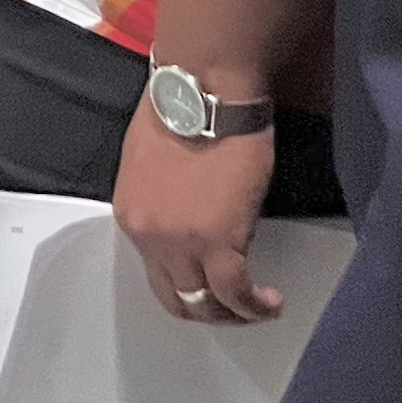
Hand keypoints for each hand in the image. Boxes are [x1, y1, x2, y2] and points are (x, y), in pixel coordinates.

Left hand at [114, 110, 282, 322]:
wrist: (204, 89)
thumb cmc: (184, 109)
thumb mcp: (151, 162)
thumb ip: (161, 200)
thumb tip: (185, 218)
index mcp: (131, 212)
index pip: (155, 270)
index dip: (187, 283)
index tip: (210, 283)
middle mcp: (147, 233)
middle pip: (175, 296)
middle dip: (206, 310)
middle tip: (234, 308)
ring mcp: (179, 241)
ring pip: (205, 303)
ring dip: (233, 313)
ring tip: (257, 306)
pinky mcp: (218, 240)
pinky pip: (236, 292)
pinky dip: (255, 305)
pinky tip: (270, 301)